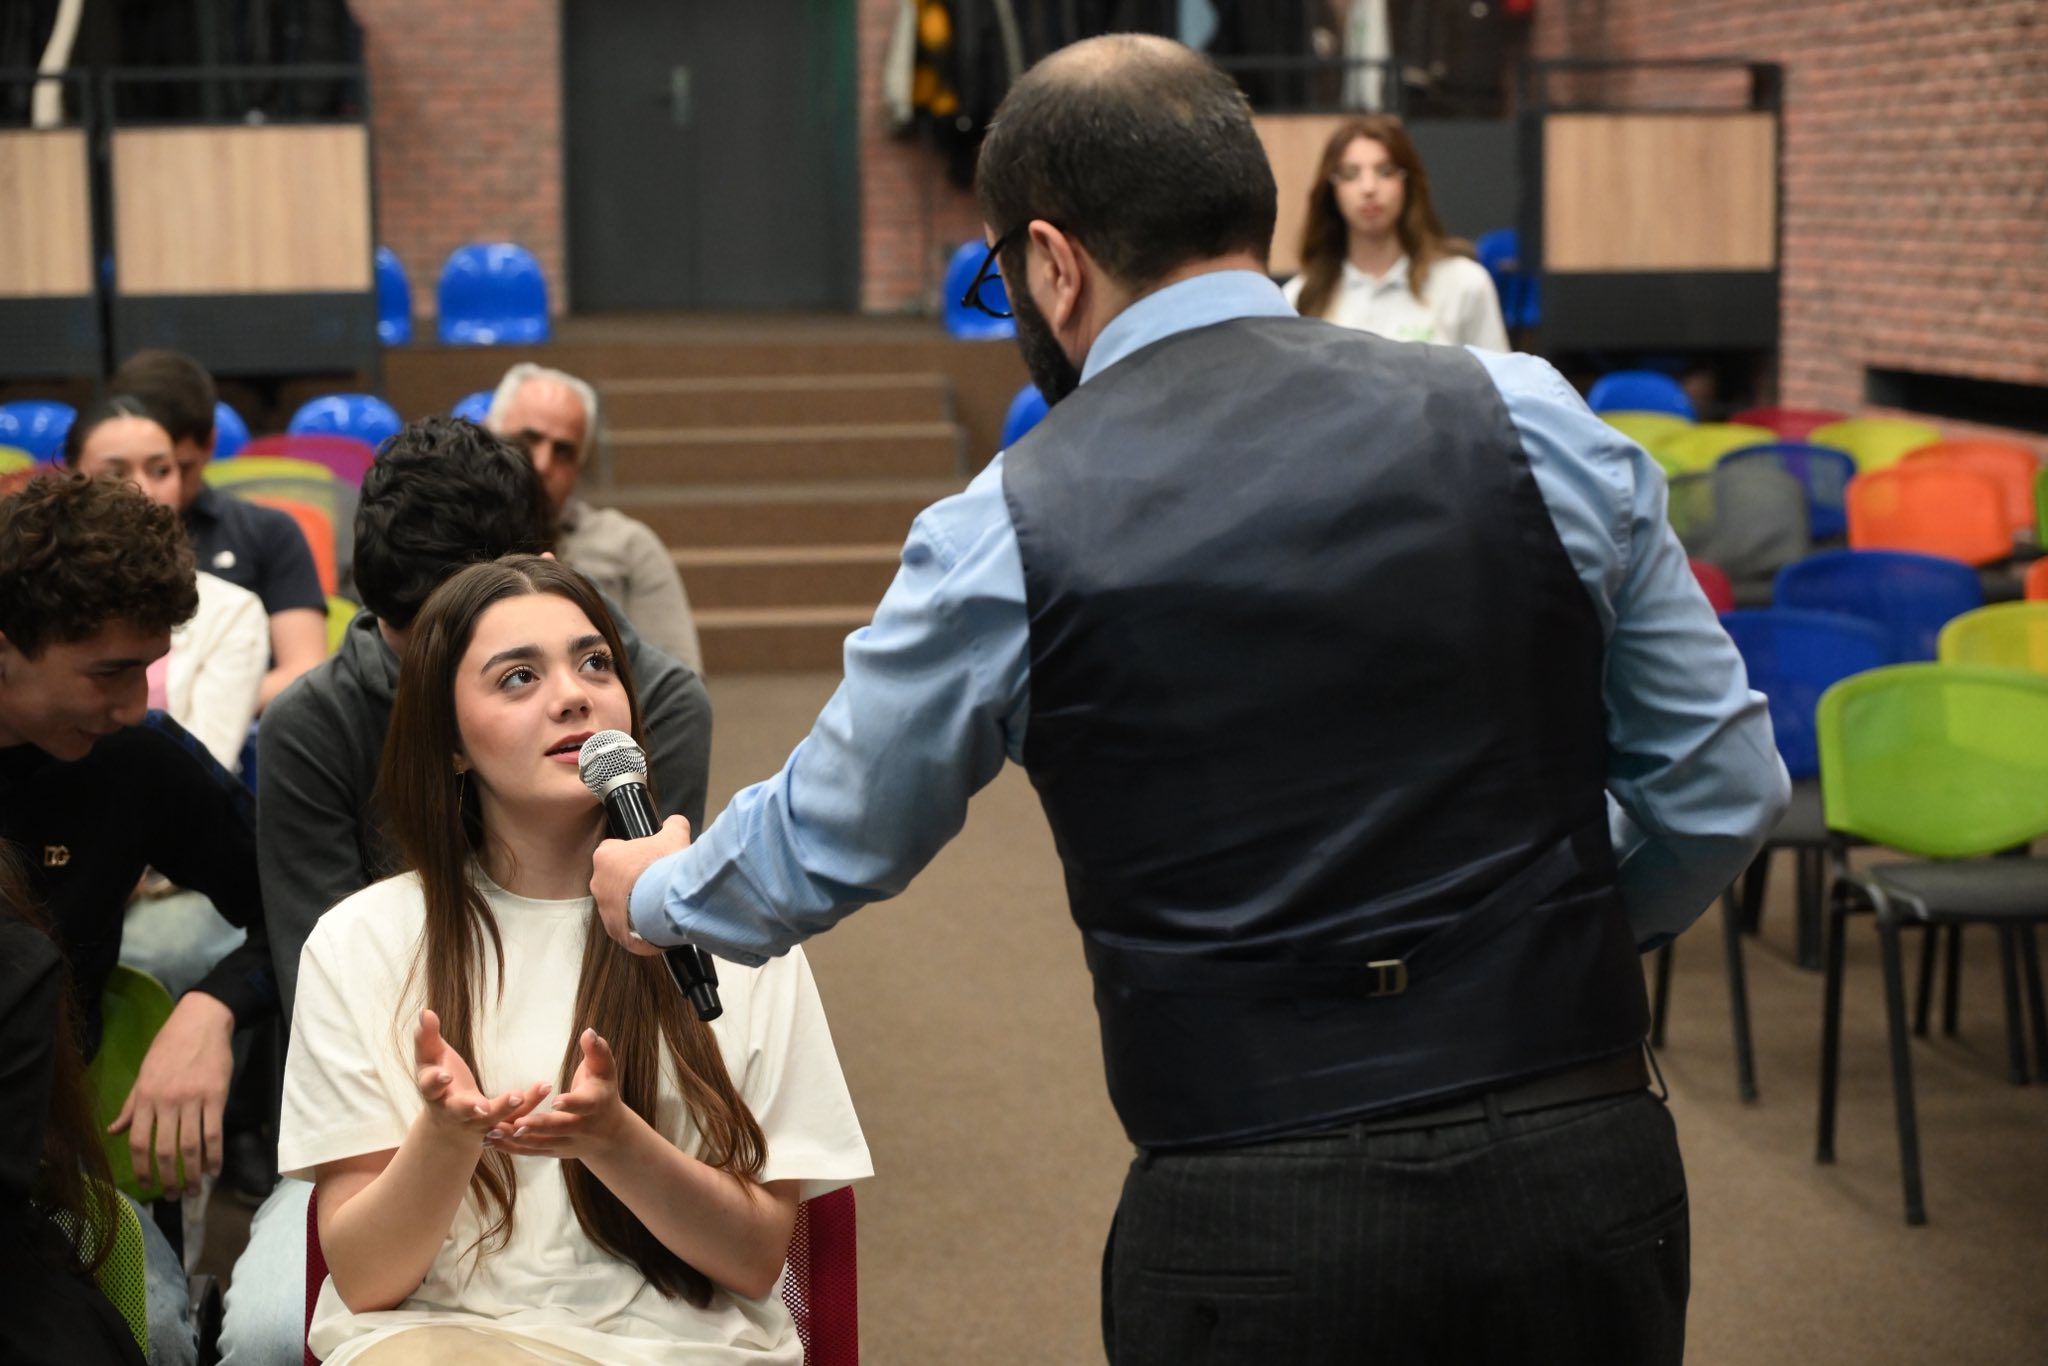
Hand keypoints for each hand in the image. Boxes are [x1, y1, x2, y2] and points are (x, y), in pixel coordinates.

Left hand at [110, 991, 234, 1197]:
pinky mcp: (216, 1096)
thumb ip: (131, 1105)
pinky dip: (215, 1155)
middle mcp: (166, 1102)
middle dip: (169, 1178)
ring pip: (191, 1145)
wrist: (201, 1022)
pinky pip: (215, 1132)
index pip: (139, 1142)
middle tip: (174, 1195)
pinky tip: (214, 1169)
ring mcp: (193, 1099)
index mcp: (146, 1098)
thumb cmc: (169, 1047)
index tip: (147, 1186)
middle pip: (165, 1150)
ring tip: (194, 1189)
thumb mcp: (144, 1074)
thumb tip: (114, 1131)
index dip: (142, 1169)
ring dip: (193, 1173)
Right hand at [412, 1009, 550, 1143]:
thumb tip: (425, 1011)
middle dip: (470, 1108)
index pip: (430, 1088)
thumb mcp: (430, 1060)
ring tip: (519, 1095)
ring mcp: (477, 1121)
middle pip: (460, 1111)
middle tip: (481, 1106)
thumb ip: (426, 1037)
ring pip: (492, 1119)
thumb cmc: (440, 1082)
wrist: (449, 1124)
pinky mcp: (498, 1123)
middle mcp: (454, 1111)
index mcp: (434, 1093)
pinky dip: (529, 1104)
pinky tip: (544, 1086)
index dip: (436, 1081)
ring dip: (505, 1108)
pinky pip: (515, 1116)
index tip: (445, 1075)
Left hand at [486, 1029, 631, 1163]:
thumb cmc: (603, 1092)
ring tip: (492, 1131)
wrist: (610, 1134)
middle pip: (558, 1128)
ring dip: (517, 1138)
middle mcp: (581, 1128)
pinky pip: (530, 1151)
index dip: (571, 1103)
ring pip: (540, 1143)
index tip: (555, 1101)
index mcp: (594, 1105)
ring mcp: (566, 1143)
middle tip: (517, 1123)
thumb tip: (589, 1031)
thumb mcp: (605, 1070)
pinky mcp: (552, 1152)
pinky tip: (489, 1140)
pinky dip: (510, 1147)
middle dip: (538, 1126)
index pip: (583, 1105)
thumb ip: (597, 1051)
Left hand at [592, 814, 690, 956]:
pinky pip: (626, 925)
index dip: (628, 853)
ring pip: (618, 903)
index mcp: (606, 857)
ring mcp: (604, 909)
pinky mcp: (615, 930)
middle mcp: (598, 883)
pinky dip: (638, 923)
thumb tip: (675, 823)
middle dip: (630, 880)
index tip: (644, 858)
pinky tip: (656, 919)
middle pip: (613, 878)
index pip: (611, 850)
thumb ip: (673, 825)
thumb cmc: (665, 866)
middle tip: (653, 880)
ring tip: (657, 902)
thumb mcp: (675, 836)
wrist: (667, 904)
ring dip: (633, 902)